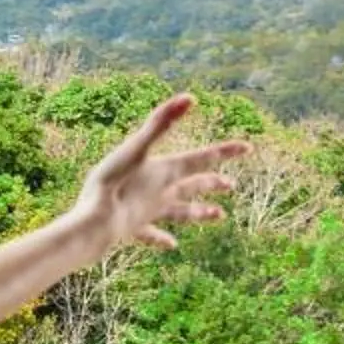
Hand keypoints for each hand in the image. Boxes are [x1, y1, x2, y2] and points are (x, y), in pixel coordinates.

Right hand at [71, 94, 246, 257]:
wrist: (97, 223)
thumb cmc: (114, 183)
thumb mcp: (135, 147)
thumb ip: (160, 123)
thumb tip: (189, 98)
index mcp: (164, 172)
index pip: (200, 158)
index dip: (223, 151)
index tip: (247, 148)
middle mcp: (162, 193)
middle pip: (192, 186)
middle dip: (211, 183)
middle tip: (232, 185)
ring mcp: (149, 213)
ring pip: (180, 212)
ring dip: (198, 212)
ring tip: (219, 215)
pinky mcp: (132, 228)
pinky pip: (151, 234)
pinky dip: (161, 238)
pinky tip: (171, 244)